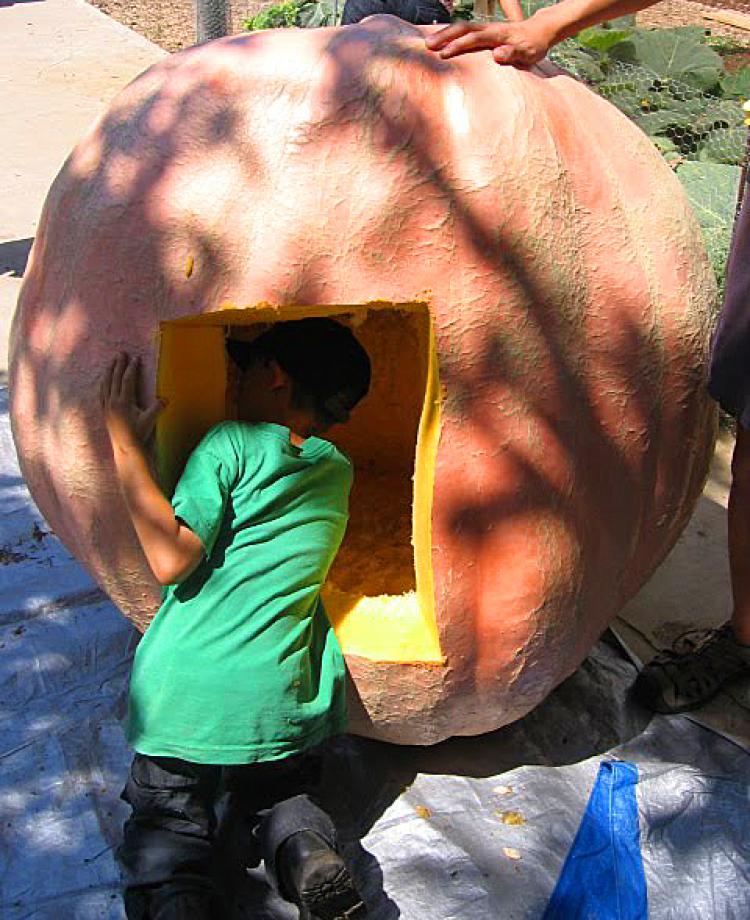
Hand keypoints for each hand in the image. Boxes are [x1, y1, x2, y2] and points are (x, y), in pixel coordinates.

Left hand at [100, 353, 164, 450]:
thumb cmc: (139, 434)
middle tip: (121, 353)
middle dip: (119, 364)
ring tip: (112, 362)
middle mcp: (112, 402)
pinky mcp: (104, 411)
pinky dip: (104, 383)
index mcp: (123, 402)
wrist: (125, 448)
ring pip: (106, 384)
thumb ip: (158, 408)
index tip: (136, 358)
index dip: (132, 368)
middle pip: (115, 378)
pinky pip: (102, 392)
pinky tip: (105, 379)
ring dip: (110, 371)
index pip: (128, 380)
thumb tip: (166, 398)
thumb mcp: (150, 421)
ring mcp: (106, 406)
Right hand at [425, 16, 556, 65]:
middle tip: (428, 46)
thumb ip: (513, 53)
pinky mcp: (485, 32)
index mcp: (498, 34)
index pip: (474, 38)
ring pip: (463, 27)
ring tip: (428, 43)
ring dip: (445, 34)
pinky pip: (465, 30)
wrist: (540, 30)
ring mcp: (487, 29)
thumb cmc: (534, 45)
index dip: (458, 45)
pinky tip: (442, 40)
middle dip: (445, 36)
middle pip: (464, 28)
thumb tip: (498, 54)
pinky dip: (452, 34)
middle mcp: (490, 29)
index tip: (443, 54)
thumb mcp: (528, 53)